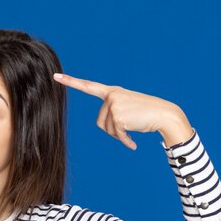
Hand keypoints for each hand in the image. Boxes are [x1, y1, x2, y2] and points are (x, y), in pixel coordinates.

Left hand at [53, 73, 186, 149]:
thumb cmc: (146, 113)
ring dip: (119, 135)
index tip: (55, 77)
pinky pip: (116, 135)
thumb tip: (103, 124)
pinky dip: (125, 141)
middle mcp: (111, 96)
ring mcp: (114, 105)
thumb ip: (112, 111)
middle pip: (99, 121)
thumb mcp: (127, 108)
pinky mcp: (118, 116)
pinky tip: (133, 144)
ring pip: (106, 129)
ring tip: (133, 128)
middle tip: (128, 126)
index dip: (71, 82)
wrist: (164, 114)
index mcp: (112, 91)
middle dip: (112, 129)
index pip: (88, 86)